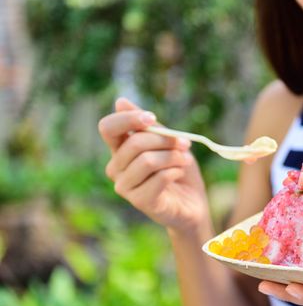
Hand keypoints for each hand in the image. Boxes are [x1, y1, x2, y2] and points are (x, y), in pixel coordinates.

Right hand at [98, 98, 209, 232]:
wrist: (192, 204)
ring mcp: (125, 187)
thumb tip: (120, 101)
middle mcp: (116, 168)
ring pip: (147, 161)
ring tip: (184, 160)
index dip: (128, 119)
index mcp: (119, 150)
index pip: (108, 128)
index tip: (152, 118)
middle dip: (165, 140)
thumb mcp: (168, 142)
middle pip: (135, 143)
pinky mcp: (140, 202)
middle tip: (185, 144)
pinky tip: (179, 174)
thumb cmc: (178, 170)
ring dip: (173, 157)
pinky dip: (174, 171)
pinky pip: (158, 178)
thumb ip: (148, 126)